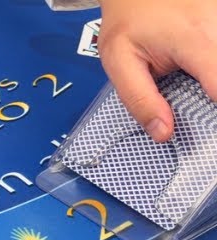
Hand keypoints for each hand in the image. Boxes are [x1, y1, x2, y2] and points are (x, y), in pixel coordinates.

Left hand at [99, 0, 216, 141]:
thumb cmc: (127, 20)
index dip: (215, 111)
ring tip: (200, 84)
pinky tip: (203, 71)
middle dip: (214, 94)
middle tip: (199, 102)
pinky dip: (213, 66)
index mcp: (193, 39)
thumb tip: (163, 133)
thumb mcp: (118, 61)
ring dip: (213, 78)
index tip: (208, 126)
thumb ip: (139, 99)